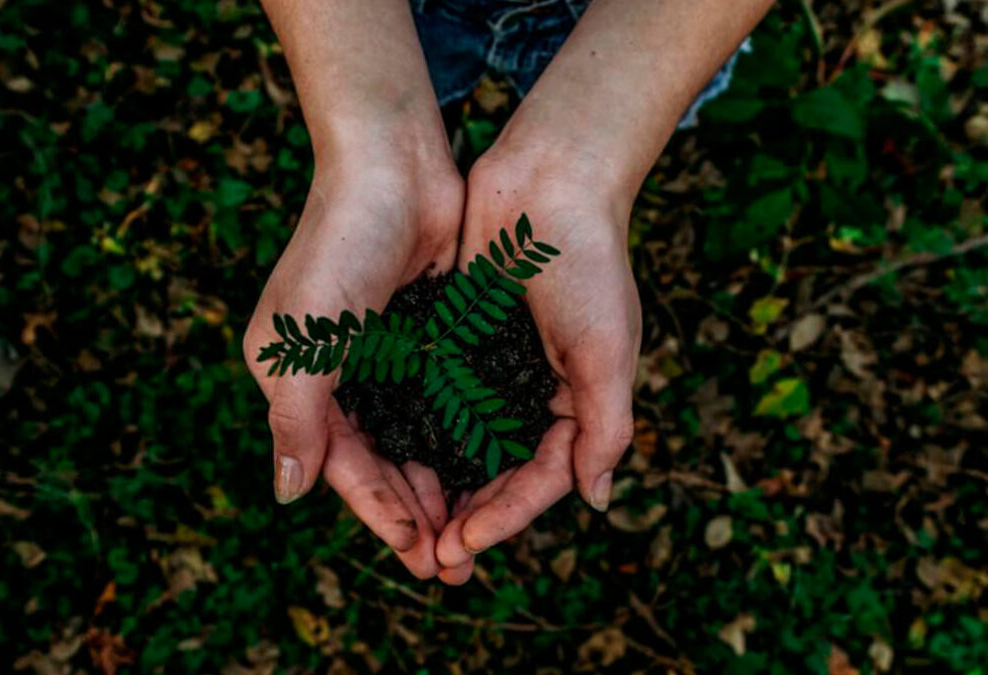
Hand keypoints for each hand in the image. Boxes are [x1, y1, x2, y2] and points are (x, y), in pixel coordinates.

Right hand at [243, 149, 466, 578]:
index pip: (341, 464)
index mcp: (297, 379)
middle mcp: (338, 374)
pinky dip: (459, 438)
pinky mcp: (425, 335)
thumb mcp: (304, 340)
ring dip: (441, 484)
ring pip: (415, 439)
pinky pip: (443, 402)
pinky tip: (487, 469)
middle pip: (380, 461)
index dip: (379, 512)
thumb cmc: (339, 246)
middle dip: (414, 512)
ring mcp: (384, 356)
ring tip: (474, 531)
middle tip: (453, 563)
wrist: (393, 165)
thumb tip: (287, 495)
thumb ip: (296, 419)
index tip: (418, 554)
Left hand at [435, 147, 641, 577]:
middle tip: (431, 557)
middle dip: (468, 516)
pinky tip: (390, 458)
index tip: (464, 543)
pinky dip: (418, 430)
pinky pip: (435, 397)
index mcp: (575, 402)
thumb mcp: (608, 350)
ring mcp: (492, 368)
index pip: (541, 478)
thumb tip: (596, 501)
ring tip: (408, 526)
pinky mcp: (457, 339)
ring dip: (439, 485)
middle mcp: (532, 392)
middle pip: (497, 472)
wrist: (549, 180)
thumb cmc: (589, 263)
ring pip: (461, 444)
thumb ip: (605, 427)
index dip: (505, 517)